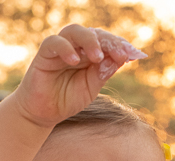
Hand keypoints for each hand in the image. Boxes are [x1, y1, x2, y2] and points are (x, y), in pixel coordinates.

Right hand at [11, 25, 145, 128]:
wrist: (42, 115)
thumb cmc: (66, 100)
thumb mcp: (90, 88)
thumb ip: (102, 73)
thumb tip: (117, 59)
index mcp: (89, 54)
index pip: (106, 42)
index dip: (119, 46)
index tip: (131, 55)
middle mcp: (76, 47)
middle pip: (94, 33)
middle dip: (109, 42)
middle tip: (119, 55)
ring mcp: (60, 49)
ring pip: (75, 31)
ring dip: (89, 41)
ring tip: (97, 57)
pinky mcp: (44, 54)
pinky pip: (54, 43)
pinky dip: (66, 48)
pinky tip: (75, 60)